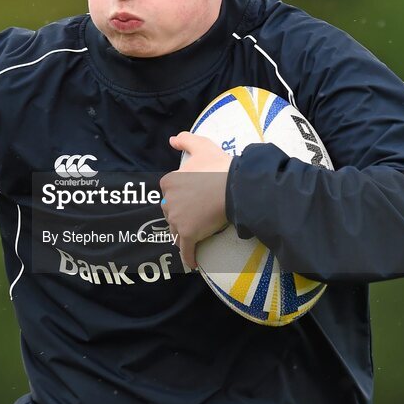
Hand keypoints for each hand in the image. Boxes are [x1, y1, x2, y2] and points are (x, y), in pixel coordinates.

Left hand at [160, 132, 233, 268]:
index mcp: (168, 182)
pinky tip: (192, 264)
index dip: (181, 197)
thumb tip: (172, 140)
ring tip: (196, 236)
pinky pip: (185, 250)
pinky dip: (188, 257)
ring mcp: (177, 219)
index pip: (170, 193)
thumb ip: (185, 140)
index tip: (192, 200)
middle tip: (197, 216)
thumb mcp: (202, 145)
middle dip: (181, 215)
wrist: (235, 187)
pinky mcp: (187, 234)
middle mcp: (168, 201)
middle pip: (172, 213)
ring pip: (177, 230)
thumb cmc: (219, 166)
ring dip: (184, 234)